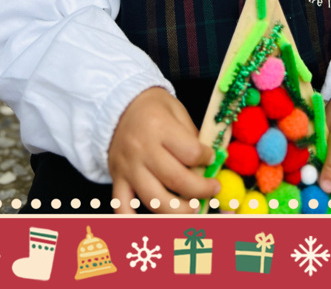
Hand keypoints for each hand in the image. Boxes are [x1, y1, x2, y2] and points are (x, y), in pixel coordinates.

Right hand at [108, 87, 220, 214]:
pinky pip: (123, 207)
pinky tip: (153, 225)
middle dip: (201, 190)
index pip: (191, 153)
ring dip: (179, 211)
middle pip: (176, 181)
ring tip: (194, 208)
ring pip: (155, 200)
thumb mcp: (175, 109)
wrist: (116, 105)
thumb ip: (192, 135)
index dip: (207, 159)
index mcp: (159, 127)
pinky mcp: (118, 179)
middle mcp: (142, 150)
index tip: (212, 158)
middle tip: (213, 189)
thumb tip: (210, 161)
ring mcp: (129, 168)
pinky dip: (134, 221)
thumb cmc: (151, 107)